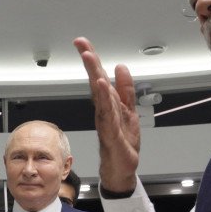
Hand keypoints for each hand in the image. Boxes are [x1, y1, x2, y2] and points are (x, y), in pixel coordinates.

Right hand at [74, 37, 140, 193]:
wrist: (122, 169)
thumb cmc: (123, 143)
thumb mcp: (129, 110)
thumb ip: (126, 89)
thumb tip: (121, 67)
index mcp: (108, 104)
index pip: (99, 77)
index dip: (92, 59)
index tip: (82, 43)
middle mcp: (104, 110)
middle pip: (95, 81)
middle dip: (89, 61)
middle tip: (80, 44)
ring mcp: (106, 121)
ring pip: (99, 95)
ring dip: (94, 75)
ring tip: (89, 58)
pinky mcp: (111, 133)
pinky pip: (107, 113)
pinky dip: (103, 99)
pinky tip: (100, 85)